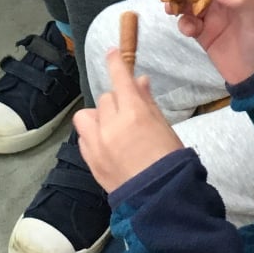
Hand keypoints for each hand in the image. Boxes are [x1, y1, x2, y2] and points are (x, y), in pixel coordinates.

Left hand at [74, 45, 182, 193]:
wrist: (160, 199)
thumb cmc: (170, 161)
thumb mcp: (164, 127)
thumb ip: (147, 102)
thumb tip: (139, 81)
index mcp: (134, 113)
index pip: (120, 78)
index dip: (116, 62)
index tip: (112, 53)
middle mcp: (111, 125)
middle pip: (106, 98)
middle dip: (116, 102)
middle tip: (129, 114)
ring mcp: (97, 144)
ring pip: (86, 116)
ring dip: (98, 118)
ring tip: (111, 129)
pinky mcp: (90, 160)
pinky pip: (83, 138)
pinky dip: (92, 137)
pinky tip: (107, 146)